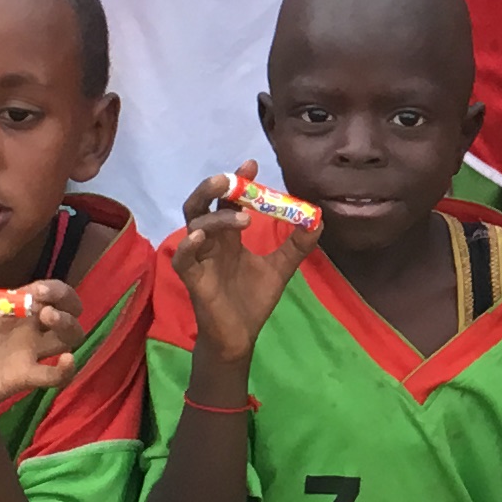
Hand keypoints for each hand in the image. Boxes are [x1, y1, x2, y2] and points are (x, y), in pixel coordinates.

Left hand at [0, 282, 84, 417]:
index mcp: (13, 308)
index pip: (48, 290)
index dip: (52, 287)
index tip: (37, 290)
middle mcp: (29, 327)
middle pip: (70, 309)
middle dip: (66, 301)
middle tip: (46, 304)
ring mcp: (30, 352)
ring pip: (71, 337)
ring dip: (68, 327)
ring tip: (50, 321)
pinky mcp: (25, 377)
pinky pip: (56, 375)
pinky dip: (67, 369)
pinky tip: (64, 362)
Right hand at [168, 165, 315, 359]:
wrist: (240, 338)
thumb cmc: (252, 301)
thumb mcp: (280, 268)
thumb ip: (296, 245)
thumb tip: (318, 220)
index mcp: (228, 236)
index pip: (228, 201)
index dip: (238, 181)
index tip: (252, 164)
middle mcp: (211, 242)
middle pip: (200, 204)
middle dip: (213, 188)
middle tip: (231, 178)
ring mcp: (199, 259)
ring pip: (194, 225)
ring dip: (215, 217)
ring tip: (243, 218)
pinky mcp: (192, 279)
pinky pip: (182, 258)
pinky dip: (188, 245)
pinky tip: (200, 237)